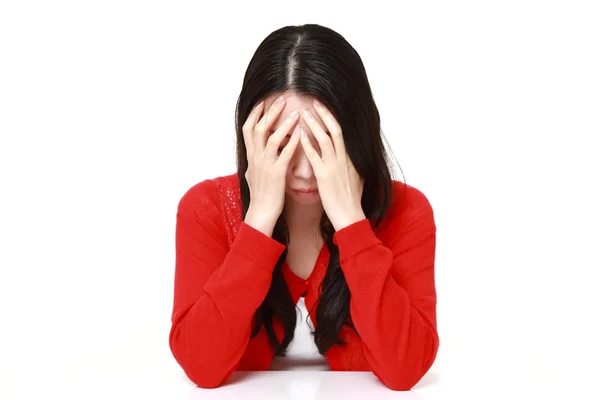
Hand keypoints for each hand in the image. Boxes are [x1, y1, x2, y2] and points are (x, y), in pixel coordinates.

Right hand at [242, 96, 300, 232]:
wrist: (261, 213)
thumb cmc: (260, 195)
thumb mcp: (253, 174)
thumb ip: (254, 161)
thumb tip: (253, 153)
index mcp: (251, 157)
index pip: (247, 129)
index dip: (255, 114)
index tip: (263, 102)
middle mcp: (256, 158)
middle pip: (258, 128)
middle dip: (270, 112)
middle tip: (281, 99)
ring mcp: (265, 165)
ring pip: (271, 138)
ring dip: (283, 124)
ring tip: (295, 113)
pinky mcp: (276, 174)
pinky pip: (285, 154)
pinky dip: (292, 142)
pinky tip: (301, 133)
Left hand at [300, 99, 365, 230]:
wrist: (350, 216)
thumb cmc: (351, 201)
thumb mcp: (356, 178)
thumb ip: (351, 165)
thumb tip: (350, 158)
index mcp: (350, 158)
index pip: (342, 133)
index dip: (333, 118)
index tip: (325, 108)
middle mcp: (344, 158)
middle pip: (336, 129)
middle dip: (325, 114)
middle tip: (314, 101)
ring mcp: (335, 166)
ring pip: (326, 138)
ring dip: (314, 124)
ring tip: (304, 113)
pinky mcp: (325, 176)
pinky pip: (315, 156)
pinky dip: (307, 143)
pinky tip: (299, 135)